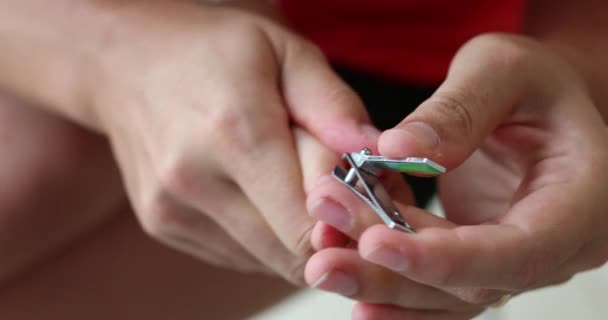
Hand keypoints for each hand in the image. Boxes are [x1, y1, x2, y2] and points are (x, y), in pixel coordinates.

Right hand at [89, 2, 376, 282]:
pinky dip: (266, 237)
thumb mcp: (285, 51)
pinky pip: (238, 254)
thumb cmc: (213, 50)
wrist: (126, 64)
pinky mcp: (164, 226)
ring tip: (300, 188)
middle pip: (291, 253)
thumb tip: (377, 156)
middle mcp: (196, 182)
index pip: (309, 224)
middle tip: (346, 197)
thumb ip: (333, 106)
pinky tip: (263, 195)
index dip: (352, 226)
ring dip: (299, 238)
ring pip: (267, 260)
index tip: (371, 204)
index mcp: (235, 133)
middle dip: (332, 236)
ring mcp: (174, 211)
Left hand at [305, 33, 607, 318]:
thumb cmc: (535, 82)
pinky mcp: (480, 258)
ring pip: (445, 294)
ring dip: (380, 282)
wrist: (539, 105)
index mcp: (581, 201)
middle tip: (325, 260)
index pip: (517, 251)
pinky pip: (436, 285)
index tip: (375, 243)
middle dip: (392, 273)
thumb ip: (459, 108)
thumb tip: (397, 148)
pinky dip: (391, 283)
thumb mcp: (504, 69)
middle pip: (470, 283)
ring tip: (323, 264)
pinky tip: (349, 278)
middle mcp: (554, 246)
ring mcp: (515, 259)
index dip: (446, 258)